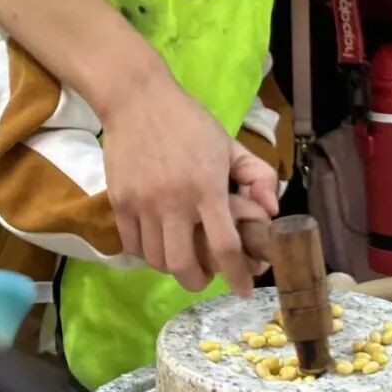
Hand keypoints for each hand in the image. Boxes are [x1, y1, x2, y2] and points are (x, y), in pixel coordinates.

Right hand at [103, 77, 278, 297]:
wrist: (138, 100)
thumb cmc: (190, 122)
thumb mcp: (230, 144)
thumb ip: (257, 175)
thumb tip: (270, 211)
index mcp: (208, 187)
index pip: (225, 245)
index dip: (237, 275)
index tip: (244, 291)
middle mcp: (175, 201)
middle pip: (184, 265)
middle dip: (198, 281)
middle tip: (205, 276)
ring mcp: (143, 204)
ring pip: (157, 259)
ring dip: (172, 267)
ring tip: (181, 258)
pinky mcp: (120, 202)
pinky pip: (133, 246)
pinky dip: (147, 253)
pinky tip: (158, 244)